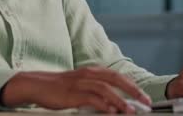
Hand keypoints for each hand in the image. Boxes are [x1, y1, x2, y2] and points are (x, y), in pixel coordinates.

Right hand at [0, 66, 151, 113]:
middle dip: (133, 91)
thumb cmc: (59, 87)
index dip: (133, 86)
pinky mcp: (72, 94)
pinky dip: (103, 105)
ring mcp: (80, 83)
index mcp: (92, 71)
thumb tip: (114, 104)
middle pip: (116, 79)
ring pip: (105, 88)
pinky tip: (110, 111)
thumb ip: (97, 92)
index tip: (144, 97)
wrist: (37, 85)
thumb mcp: (81, 85)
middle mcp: (88, 74)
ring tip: (130, 110)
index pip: (118, 76)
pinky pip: (91, 98)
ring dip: (120, 100)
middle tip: (145, 102)